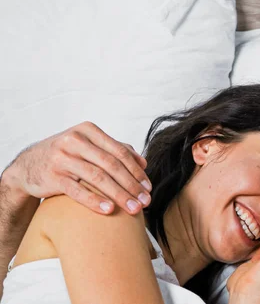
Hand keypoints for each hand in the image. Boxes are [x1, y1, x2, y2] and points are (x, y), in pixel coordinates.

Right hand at [4, 121, 150, 214]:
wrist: (28, 165)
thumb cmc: (67, 155)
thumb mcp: (89, 146)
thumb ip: (115, 150)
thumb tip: (143, 163)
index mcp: (88, 131)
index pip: (120, 152)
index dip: (136, 170)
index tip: (148, 187)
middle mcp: (74, 141)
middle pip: (111, 165)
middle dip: (131, 185)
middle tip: (145, 201)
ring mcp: (62, 158)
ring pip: (97, 177)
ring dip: (119, 195)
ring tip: (133, 209)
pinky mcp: (52, 176)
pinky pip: (77, 190)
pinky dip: (95, 201)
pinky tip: (109, 210)